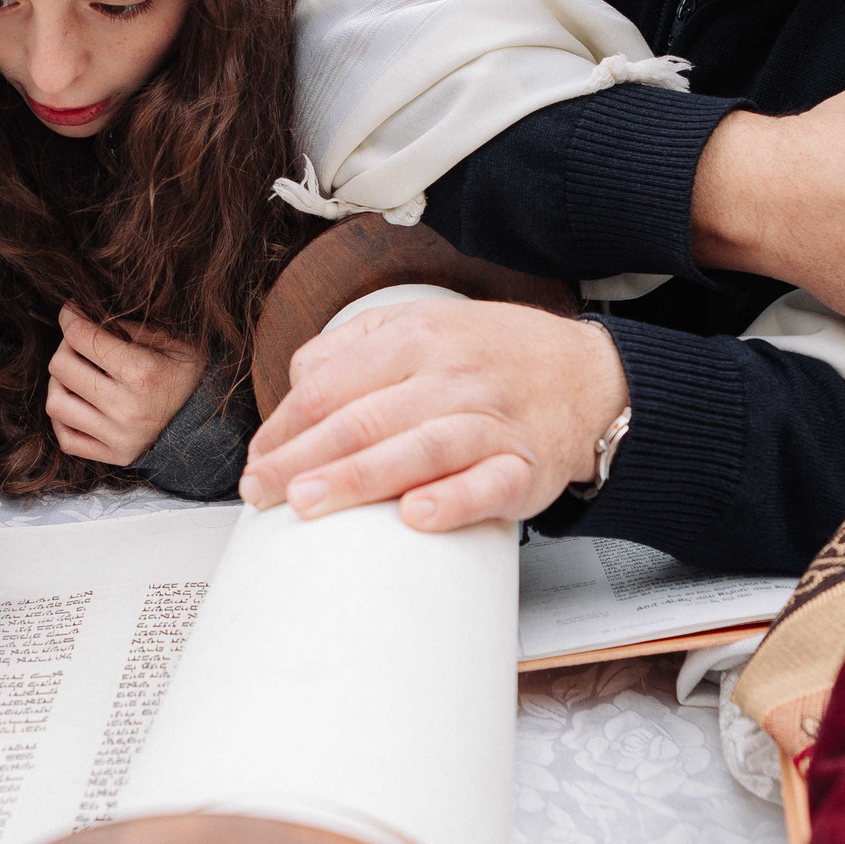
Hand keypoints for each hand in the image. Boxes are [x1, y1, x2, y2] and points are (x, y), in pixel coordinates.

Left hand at [47, 305, 204, 465]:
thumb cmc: (189, 376)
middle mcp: (127, 407)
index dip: (69, 317)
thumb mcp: (174, 341)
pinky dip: (63, 419)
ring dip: (59, 383)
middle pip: (61, 367)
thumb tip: (88, 316)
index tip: (71, 312)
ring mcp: (118, 435)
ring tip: (76, 375)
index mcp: (143, 372)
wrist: (210, 423)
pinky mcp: (114, 455)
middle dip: (66, 346)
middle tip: (79, 343)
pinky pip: (66, 438)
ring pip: (56, 404)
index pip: (81, 337)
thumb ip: (131, 327)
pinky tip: (78, 403)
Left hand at [240, 299, 627, 532]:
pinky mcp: (527, 466)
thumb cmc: (493, 357)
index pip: (331, 385)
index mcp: (415, 337)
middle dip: (301, 457)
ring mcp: (492, 420)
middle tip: (260, 491)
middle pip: (362, 417)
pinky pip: (490, 484)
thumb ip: (354, 348)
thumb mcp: (422, 326)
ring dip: (358, 477)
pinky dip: (455, 500)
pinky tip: (418, 517)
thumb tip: (297, 386)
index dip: (285, 426)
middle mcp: (451, 375)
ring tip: (308, 502)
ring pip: (418, 447)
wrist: (589, 376)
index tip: (256, 460)